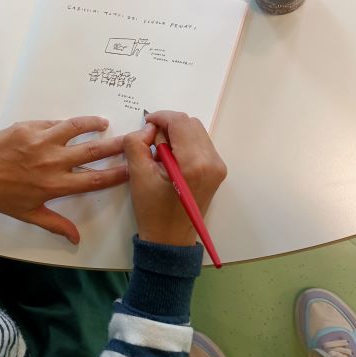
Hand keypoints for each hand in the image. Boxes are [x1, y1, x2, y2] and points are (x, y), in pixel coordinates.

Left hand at [0, 116, 126, 243]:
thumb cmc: (2, 196)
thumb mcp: (29, 214)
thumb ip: (56, 224)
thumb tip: (76, 239)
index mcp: (55, 185)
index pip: (94, 180)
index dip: (116, 174)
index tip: (131, 168)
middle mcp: (52, 162)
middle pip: (92, 152)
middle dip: (115, 145)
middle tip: (131, 138)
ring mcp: (41, 141)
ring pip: (75, 128)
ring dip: (93, 124)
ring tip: (103, 123)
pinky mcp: (30, 127)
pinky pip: (54, 122)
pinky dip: (67, 122)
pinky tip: (75, 123)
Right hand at [124, 111, 226, 245]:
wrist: (170, 239)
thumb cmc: (153, 210)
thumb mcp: (138, 175)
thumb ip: (137, 144)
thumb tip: (149, 129)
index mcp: (194, 163)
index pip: (180, 122)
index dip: (160, 117)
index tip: (145, 123)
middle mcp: (212, 162)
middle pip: (190, 123)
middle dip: (169, 126)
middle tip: (151, 141)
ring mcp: (218, 166)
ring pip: (196, 131)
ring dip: (177, 134)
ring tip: (161, 153)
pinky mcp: (217, 170)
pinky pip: (201, 143)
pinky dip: (185, 143)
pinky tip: (172, 159)